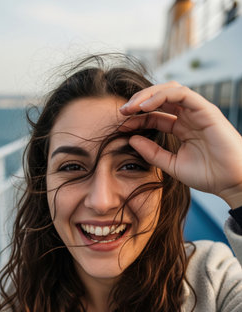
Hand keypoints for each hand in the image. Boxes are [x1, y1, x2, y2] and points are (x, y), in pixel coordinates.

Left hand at [120, 82, 241, 207]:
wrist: (230, 181)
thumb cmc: (207, 175)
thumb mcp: (172, 165)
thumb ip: (152, 153)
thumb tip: (131, 139)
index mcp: (181, 128)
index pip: (154, 116)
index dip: (136, 119)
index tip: (120, 126)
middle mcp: (188, 116)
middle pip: (158, 99)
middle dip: (137, 103)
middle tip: (121, 113)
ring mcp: (197, 111)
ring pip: (168, 90)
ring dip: (146, 96)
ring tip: (130, 108)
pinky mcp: (205, 108)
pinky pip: (181, 93)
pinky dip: (161, 96)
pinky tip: (145, 107)